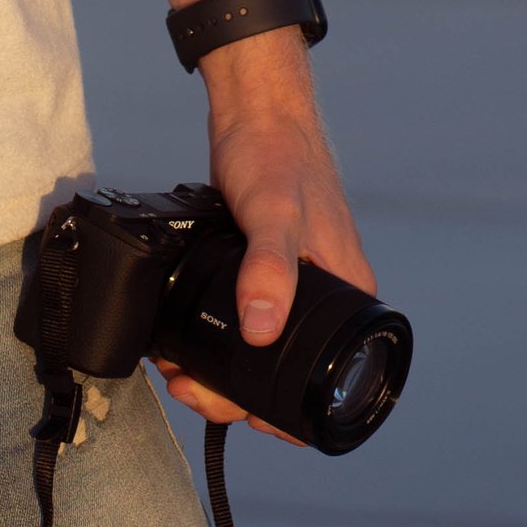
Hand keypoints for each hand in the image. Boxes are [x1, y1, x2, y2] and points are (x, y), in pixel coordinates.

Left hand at [154, 38, 371, 439]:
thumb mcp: (275, 213)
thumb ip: (270, 270)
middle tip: (191, 388)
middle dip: (237, 394)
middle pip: (285, 370)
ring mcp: (293, 281)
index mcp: (346, 293)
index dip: (287, 411)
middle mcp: (325, 293)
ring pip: (260, 347)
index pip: (330, 376)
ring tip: (179, 370)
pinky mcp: (261, 266)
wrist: (254, 110)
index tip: (242, 416)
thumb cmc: (279, 154)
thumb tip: (260, 331)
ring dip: (221, 369)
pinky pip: (243, 315)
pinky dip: (216, 333)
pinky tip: (184, 336)